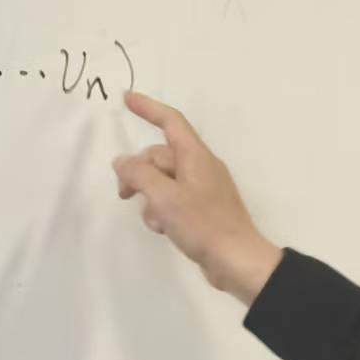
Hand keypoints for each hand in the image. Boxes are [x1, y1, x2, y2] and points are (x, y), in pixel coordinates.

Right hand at [112, 91, 282, 304]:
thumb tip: (122, 161)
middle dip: (139, 172)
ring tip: (155, 220)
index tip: (127, 98)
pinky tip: (164, 229)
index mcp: (196, 156)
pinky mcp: (202, 210)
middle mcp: (200, 166)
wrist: (237, 261)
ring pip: (163, 181)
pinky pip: (173, 199)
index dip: (148, 108)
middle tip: (124, 194)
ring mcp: (202, 189)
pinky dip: (162, 210)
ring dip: (151, 197)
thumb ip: (139, 175)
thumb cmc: (203, 224)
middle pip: (160, 156)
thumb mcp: (165, 197)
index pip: (171, 121)